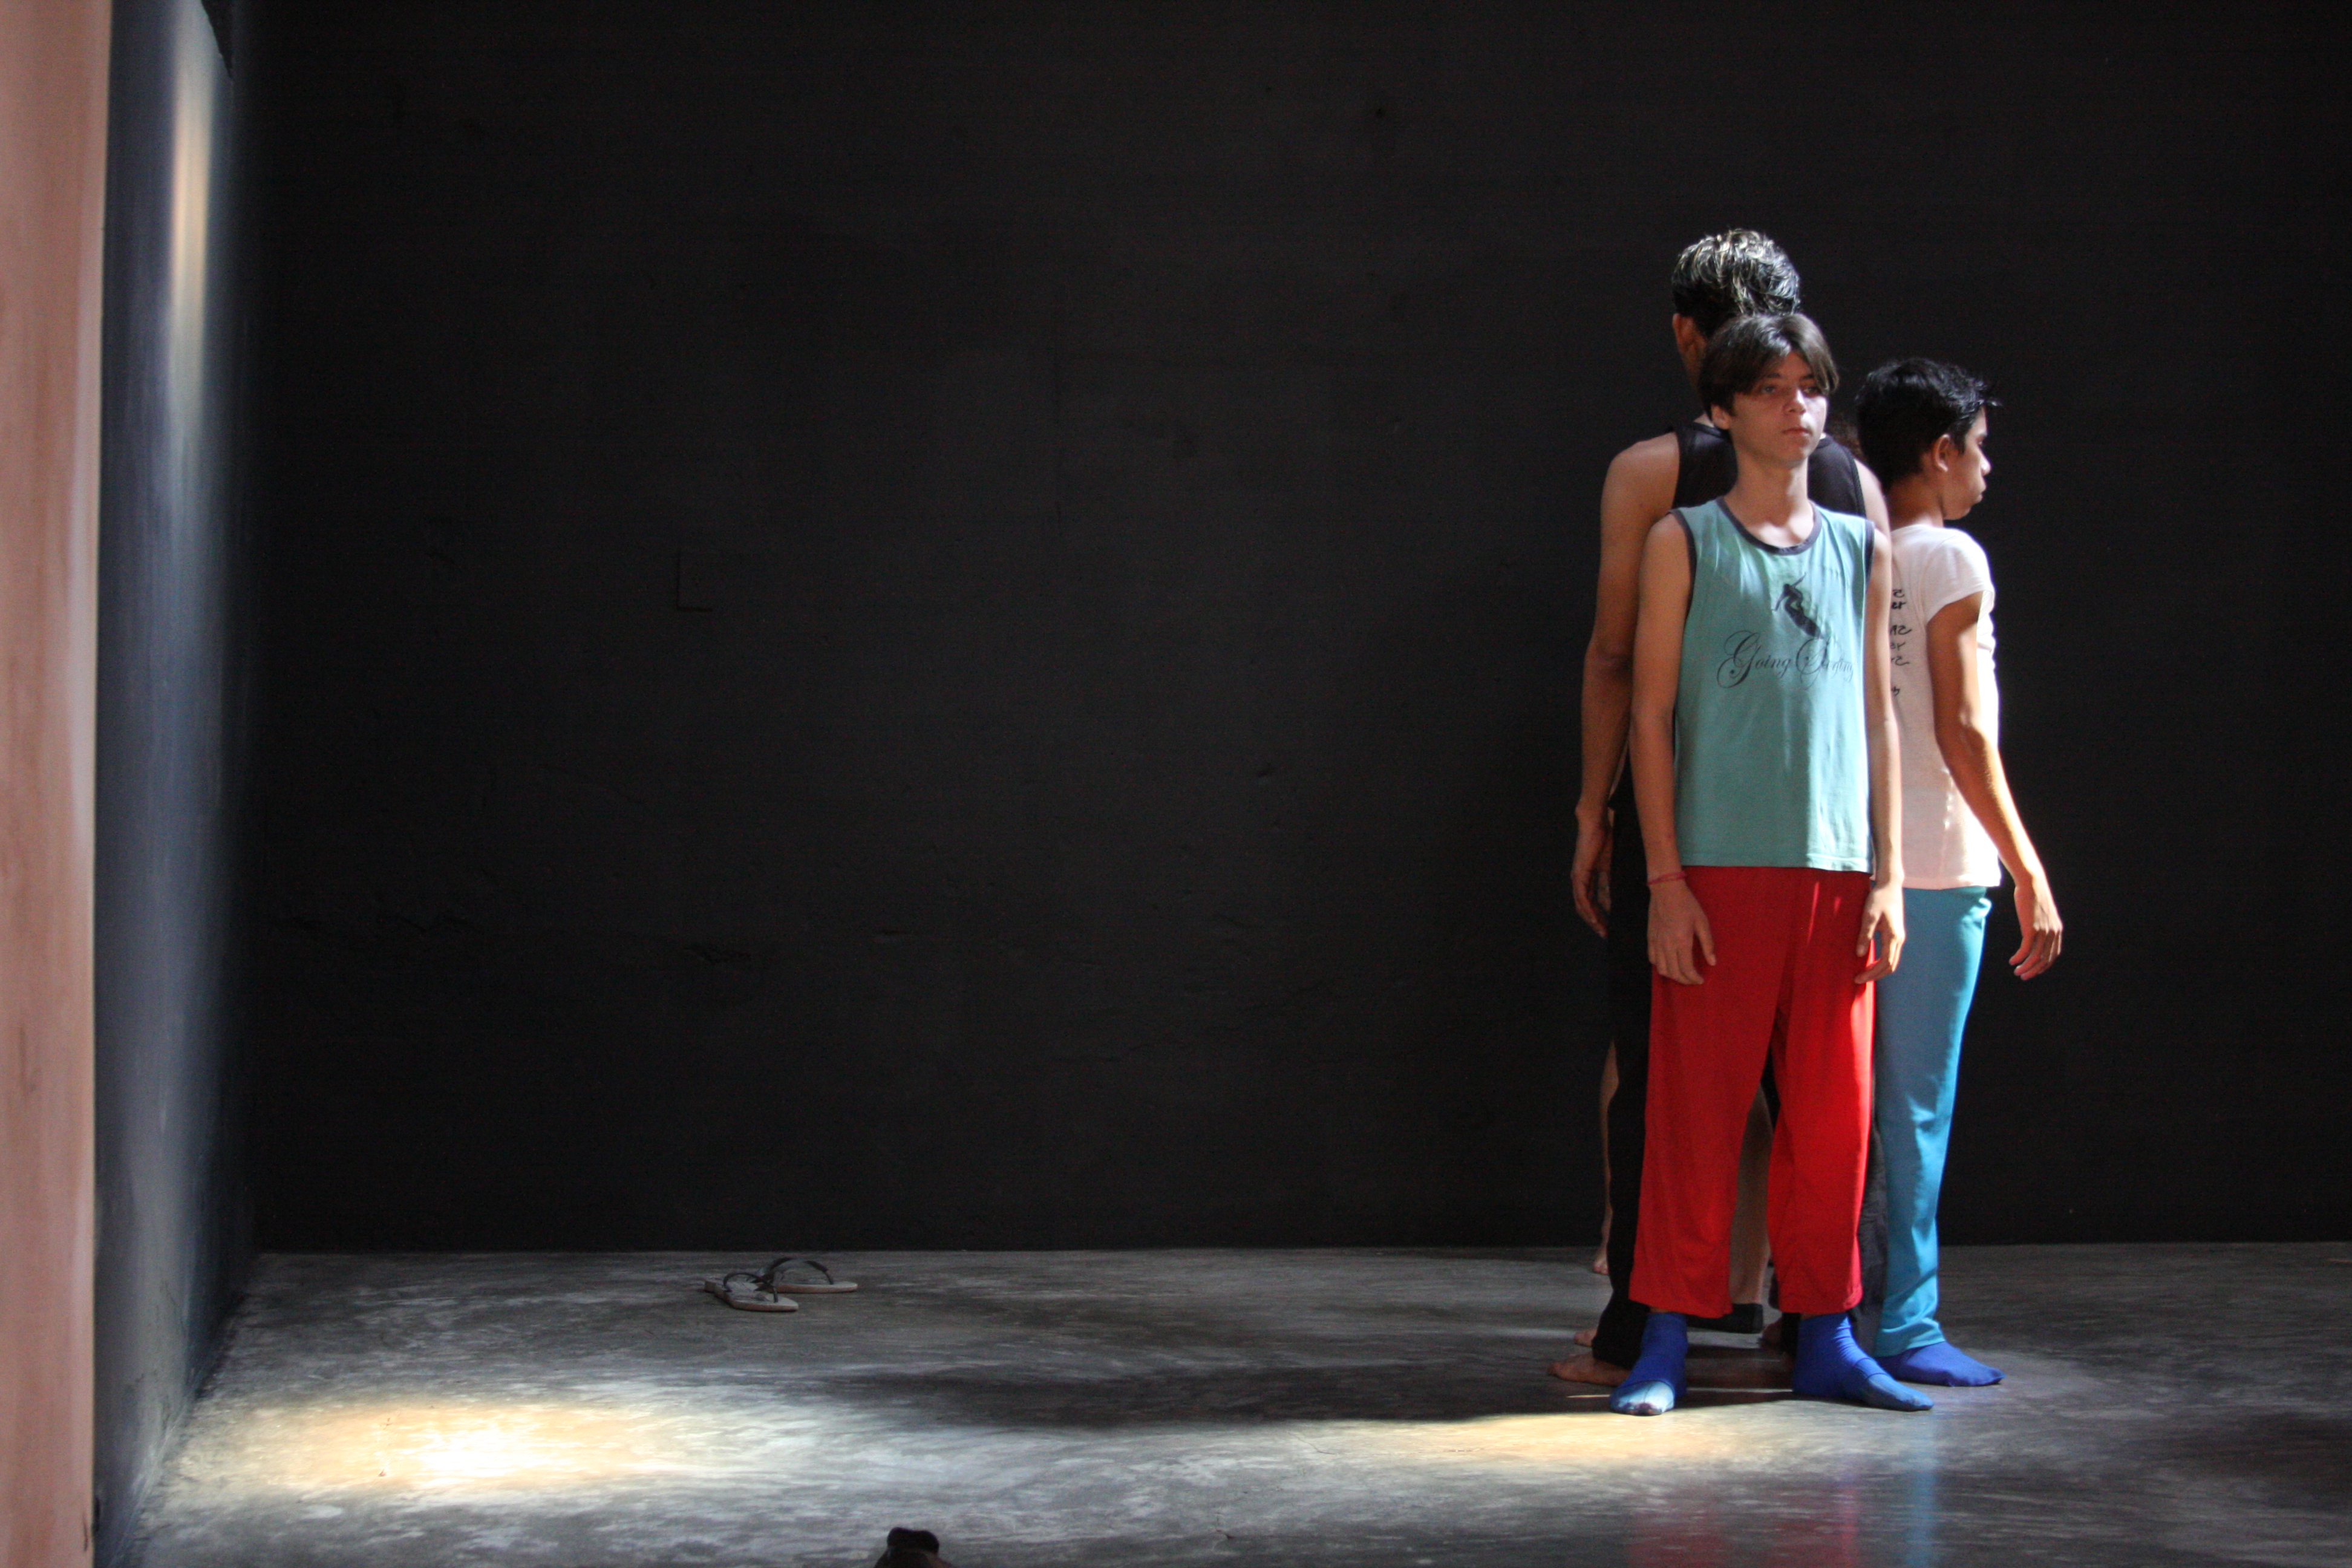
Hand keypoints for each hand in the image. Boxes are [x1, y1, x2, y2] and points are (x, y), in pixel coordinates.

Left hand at [1572, 808, 1613, 937]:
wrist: (1597, 824)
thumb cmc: (1605, 839)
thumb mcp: (1611, 866)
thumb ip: (1611, 882)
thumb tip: (1617, 898)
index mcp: (1589, 878)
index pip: (1593, 902)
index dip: (1600, 916)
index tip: (1609, 928)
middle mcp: (1580, 880)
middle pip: (1586, 907)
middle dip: (1596, 922)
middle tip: (1606, 935)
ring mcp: (1578, 877)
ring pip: (1582, 905)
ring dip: (1592, 920)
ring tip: (1602, 931)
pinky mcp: (1579, 873)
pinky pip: (1582, 896)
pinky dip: (1588, 909)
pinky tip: (1595, 918)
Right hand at [1647, 878, 1713, 984]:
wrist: (1666, 891)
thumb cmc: (1687, 905)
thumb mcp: (1702, 922)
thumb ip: (1708, 944)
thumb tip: (1712, 962)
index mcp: (1682, 941)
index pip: (1687, 969)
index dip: (1694, 978)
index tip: (1700, 980)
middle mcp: (1667, 945)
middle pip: (1674, 972)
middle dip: (1685, 980)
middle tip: (1693, 980)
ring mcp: (1656, 942)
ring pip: (1661, 969)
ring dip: (1672, 975)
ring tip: (1681, 974)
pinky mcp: (1650, 938)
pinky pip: (1652, 959)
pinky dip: (1660, 966)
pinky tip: (1668, 964)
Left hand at [1857, 880, 1904, 981]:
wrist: (1890, 886)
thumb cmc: (1879, 898)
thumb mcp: (1869, 916)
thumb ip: (1865, 935)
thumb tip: (1859, 954)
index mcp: (1893, 936)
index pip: (1885, 963)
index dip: (1872, 973)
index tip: (1858, 978)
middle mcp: (1899, 939)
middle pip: (1890, 965)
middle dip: (1875, 975)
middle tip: (1859, 980)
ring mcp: (1899, 937)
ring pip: (1892, 960)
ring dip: (1879, 970)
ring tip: (1864, 975)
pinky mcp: (1895, 934)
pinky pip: (1890, 953)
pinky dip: (1882, 962)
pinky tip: (1871, 963)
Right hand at [2010, 873, 2061, 978]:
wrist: (2032, 883)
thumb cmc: (2033, 896)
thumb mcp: (2042, 913)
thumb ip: (2042, 924)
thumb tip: (2034, 932)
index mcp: (2057, 931)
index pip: (2052, 955)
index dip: (2043, 966)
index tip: (2033, 971)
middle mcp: (2053, 933)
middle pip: (2045, 959)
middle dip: (2034, 970)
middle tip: (2024, 976)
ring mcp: (2043, 932)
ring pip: (2035, 957)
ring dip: (2026, 967)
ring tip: (2017, 972)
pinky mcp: (2032, 929)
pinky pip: (2026, 949)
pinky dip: (2019, 957)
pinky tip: (2012, 961)